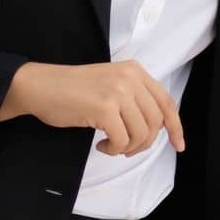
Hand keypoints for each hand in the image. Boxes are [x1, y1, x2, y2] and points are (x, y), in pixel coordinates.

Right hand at [0, 60, 184, 156]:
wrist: (41, 86)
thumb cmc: (72, 90)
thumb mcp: (110, 84)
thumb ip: (134, 98)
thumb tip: (157, 129)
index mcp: (134, 70)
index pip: (166, 102)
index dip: (175, 127)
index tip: (178, 145)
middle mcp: (130, 77)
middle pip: (156, 121)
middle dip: (144, 142)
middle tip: (125, 148)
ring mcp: (117, 92)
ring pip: (142, 133)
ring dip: (128, 147)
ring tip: (111, 145)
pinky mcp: (104, 108)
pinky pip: (122, 140)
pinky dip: (114, 149)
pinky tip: (101, 145)